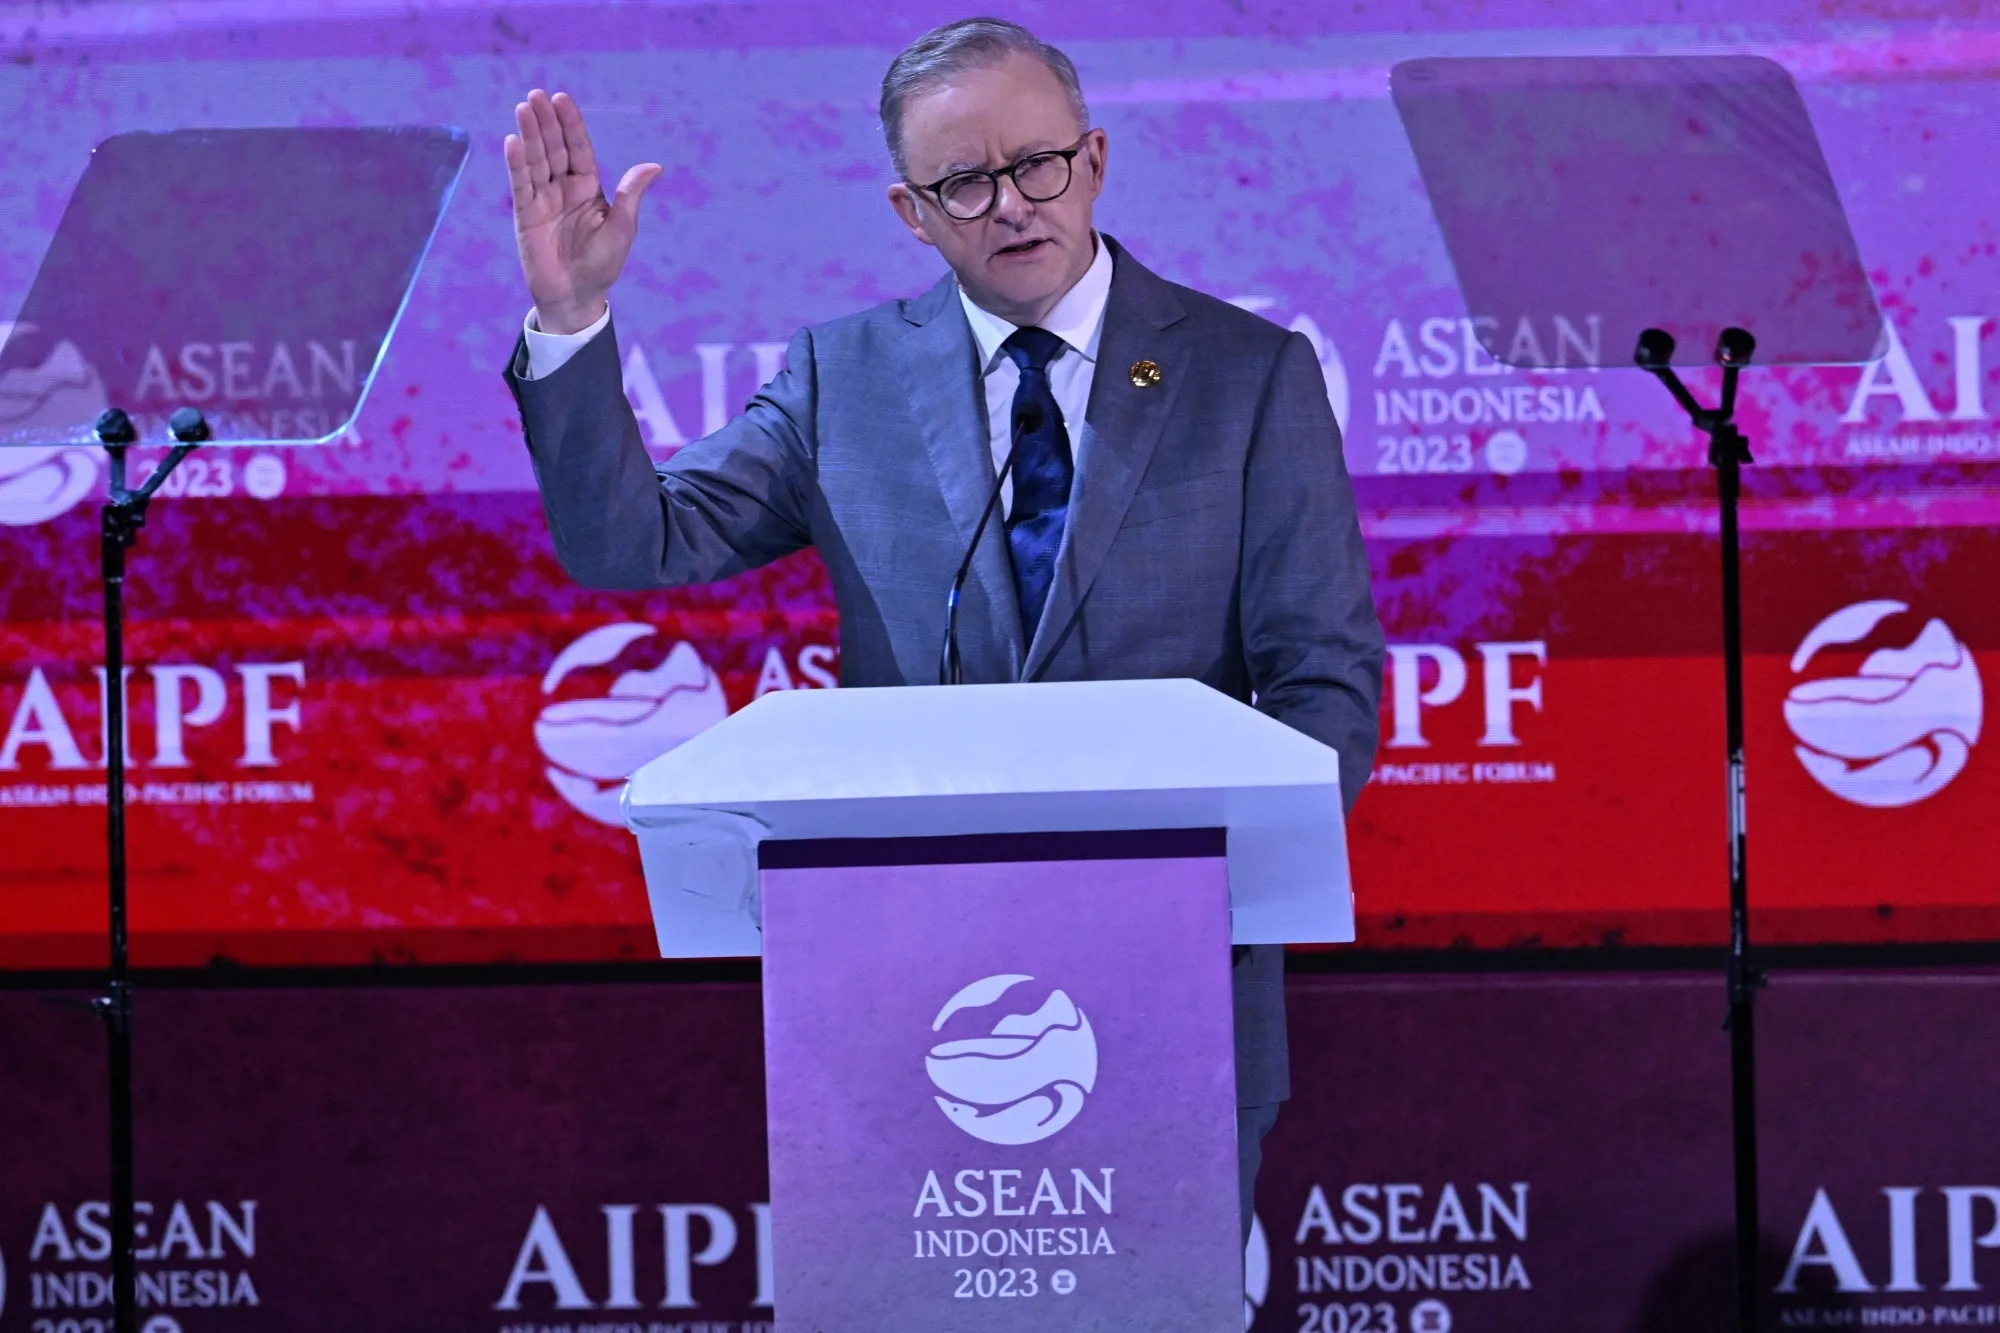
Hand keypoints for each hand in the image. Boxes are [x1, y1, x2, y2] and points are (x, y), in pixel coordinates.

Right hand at [505, 89, 662, 334]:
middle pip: (553, 148)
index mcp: (588, 187)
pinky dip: (517, 164)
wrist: (576, 296)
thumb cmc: (602, 264)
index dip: (571, 125)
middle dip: (546, 122)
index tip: (562, 99)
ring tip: (523, 108)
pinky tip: (512, 142)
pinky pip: (521, 185)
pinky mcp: (525, 215)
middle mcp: (563, 188)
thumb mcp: (622, 228)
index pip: (578, 149)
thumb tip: (655, 166)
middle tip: (536, 95)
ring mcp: (543, 200)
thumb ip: (631, 195)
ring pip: (536, 161)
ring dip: (529, 135)